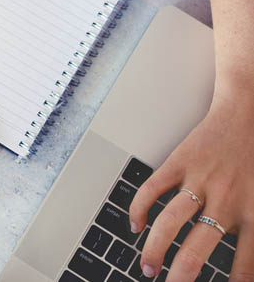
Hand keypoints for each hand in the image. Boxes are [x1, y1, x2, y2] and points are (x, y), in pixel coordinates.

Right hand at [128, 96, 253, 279]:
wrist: (248, 112)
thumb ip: (251, 225)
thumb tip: (246, 265)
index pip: (244, 266)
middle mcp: (225, 201)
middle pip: (196, 249)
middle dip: (180, 276)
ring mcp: (199, 181)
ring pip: (169, 222)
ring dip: (155, 248)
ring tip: (148, 266)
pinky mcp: (179, 162)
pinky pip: (152, 190)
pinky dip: (139, 209)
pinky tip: (135, 225)